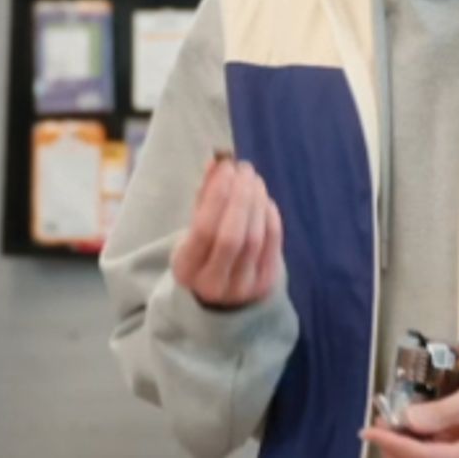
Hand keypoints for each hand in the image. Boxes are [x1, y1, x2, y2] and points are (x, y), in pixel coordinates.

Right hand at [171, 153, 283, 309]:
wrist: (223, 295)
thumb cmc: (203, 252)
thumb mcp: (192, 229)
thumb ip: (203, 196)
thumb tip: (216, 162)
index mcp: (186, 270)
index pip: (203, 230)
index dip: (217, 195)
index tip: (225, 167)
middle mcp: (213, 283)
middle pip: (232, 236)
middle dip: (240, 196)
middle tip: (244, 169)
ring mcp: (243, 286)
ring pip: (255, 238)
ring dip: (256, 202)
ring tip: (253, 179)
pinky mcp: (266, 282)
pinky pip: (272, 243)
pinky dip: (270, 215)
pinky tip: (264, 198)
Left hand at [362, 369, 458, 457]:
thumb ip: (441, 412)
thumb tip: (408, 421)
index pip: (425, 456)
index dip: (393, 443)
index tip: (369, 429)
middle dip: (396, 447)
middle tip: (377, 425)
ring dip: (406, 446)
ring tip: (388, 424)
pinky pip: (438, 453)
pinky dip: (420, 442)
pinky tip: (408, 427)